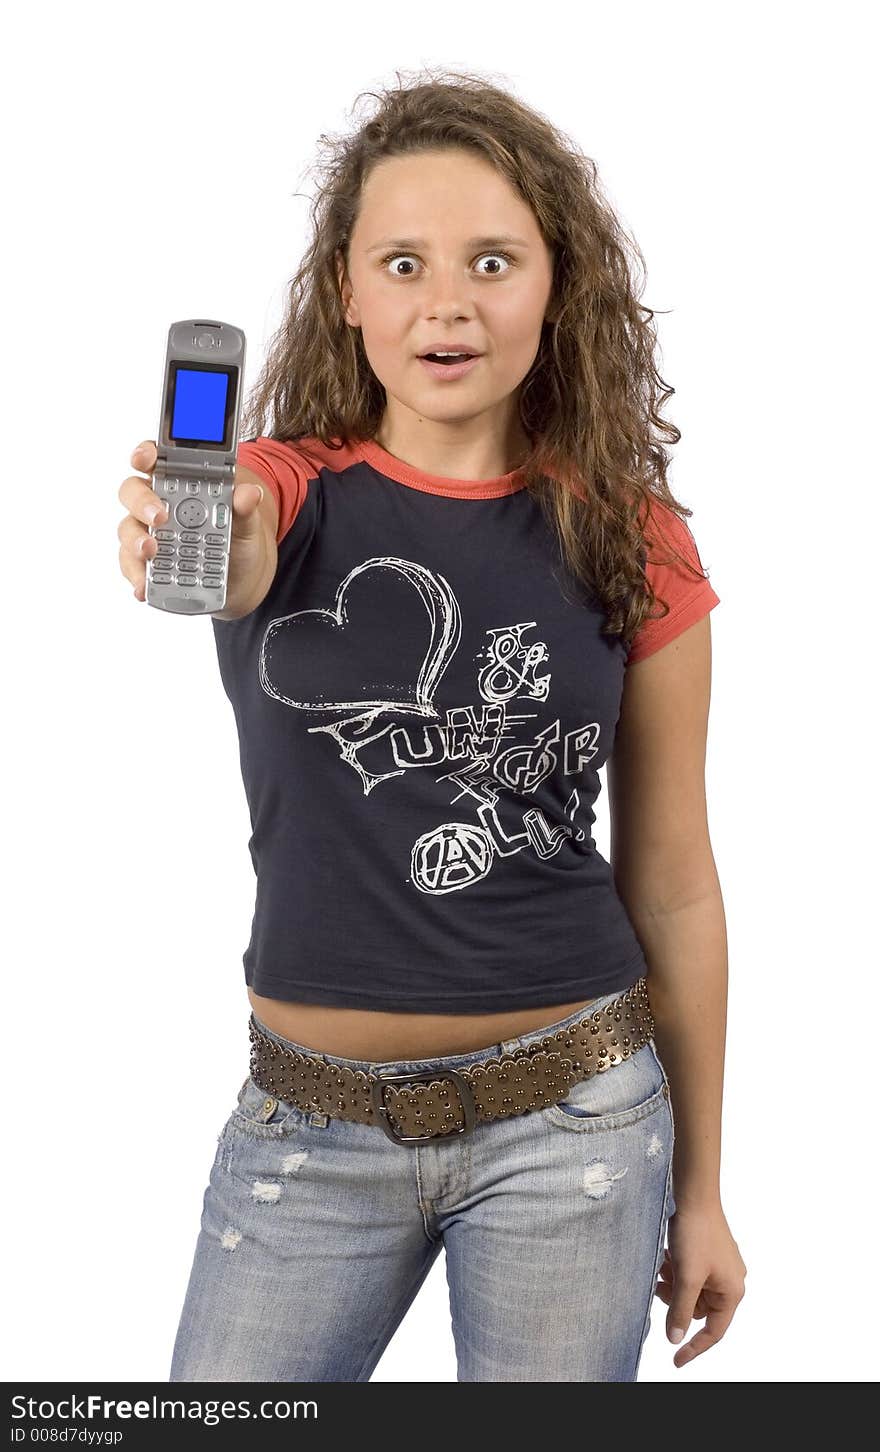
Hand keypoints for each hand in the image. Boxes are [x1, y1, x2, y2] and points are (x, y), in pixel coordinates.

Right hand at [117, 439, 266, 602]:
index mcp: (179, 483)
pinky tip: (143, 587)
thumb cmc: (238, 539)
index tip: (144, 458)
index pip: (156, 460)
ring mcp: (147, 533)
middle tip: (159, 516)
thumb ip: (245, 507)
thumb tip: (249, 494)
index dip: (146, 454)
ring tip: (151, 552)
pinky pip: (132, 566)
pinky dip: (137, 576)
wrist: (241, 579)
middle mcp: (156, 504)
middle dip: (142, 502)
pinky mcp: (145, 563)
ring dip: (136, 540)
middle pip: (133, 492)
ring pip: (128, 529)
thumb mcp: (247, 523)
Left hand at [654, 1199, 746, 1368]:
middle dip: (677, 1301)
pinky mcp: (709, 1254)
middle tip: (660, 1287)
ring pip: (692, 1291)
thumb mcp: (686, 1276)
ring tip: (662, 1268)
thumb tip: (675, 1338)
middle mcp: (730, 1281)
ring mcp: (720, 1267)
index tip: (676, 1360)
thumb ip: (680, 1309)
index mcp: (732, 1291)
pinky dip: (677, 1271)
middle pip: (700, 1309)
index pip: (713, 1331)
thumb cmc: (695, 1233)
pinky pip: (691, 1274)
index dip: (694, 1347)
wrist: (694, 1194)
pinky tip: (666, 1258)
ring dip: (675, 1285)